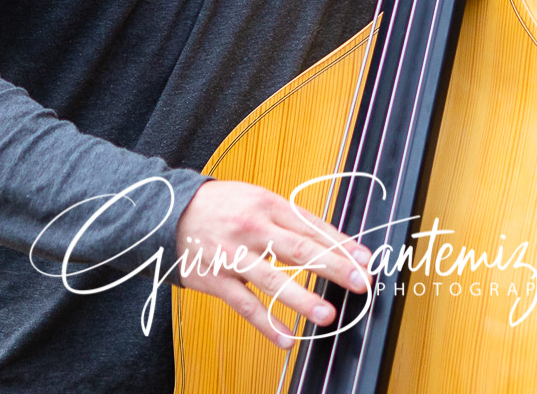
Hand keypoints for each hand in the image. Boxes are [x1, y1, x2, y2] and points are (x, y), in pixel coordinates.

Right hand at [173, 179, 372, 350]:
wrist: (169, 210)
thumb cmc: (221, 206)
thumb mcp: (258, 200)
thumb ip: (292, 220)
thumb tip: (333, 241)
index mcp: (267, 205)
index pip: (312, 226)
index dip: (342, 244)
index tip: (366, 260)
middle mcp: (253, 229)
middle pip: (300, 250)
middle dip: (334, 267)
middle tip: (360, 282)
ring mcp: (234, 256)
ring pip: (273, 280)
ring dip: (302, 299)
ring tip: (327, 315)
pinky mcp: (216, 279)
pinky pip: (245, 305)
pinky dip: (267, 323)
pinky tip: (287, 337)